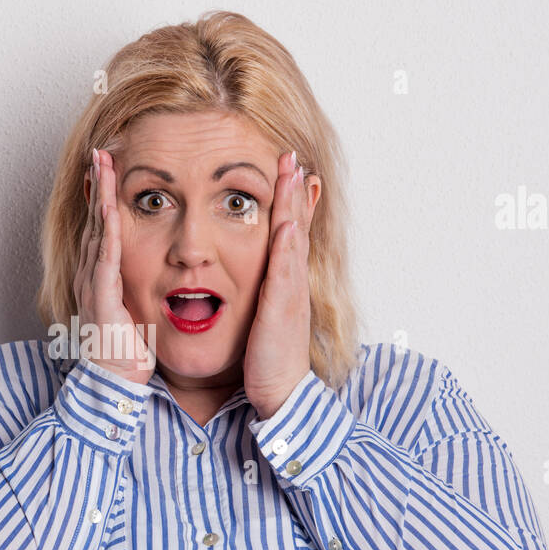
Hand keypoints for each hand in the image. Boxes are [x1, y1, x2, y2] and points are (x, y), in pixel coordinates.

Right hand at [74, 148, 155, 385]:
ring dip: (100, 195)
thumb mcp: (140, 311)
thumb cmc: (129, 353)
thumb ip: (145, 288)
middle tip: (101, 150)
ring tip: (101, 163)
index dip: (106, 195)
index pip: (103, 226)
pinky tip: (109, 207)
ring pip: (97, 230)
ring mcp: (92, 285)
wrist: (114, 385)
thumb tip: (165, 273)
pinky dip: (107, 229)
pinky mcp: (100, 297)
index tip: (111, 166)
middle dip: (99, 184)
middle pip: (95, 219)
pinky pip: (104, 256)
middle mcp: (91, 275)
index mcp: (101, 277)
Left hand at [244, 150, 316, 419]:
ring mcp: (290, 294)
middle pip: (296, 226)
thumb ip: (260, 293)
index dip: (289, 201)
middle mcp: (291, 283)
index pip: (288, 233)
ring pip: (293, 241)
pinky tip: (285, 225)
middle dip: (294, 191)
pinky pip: (284, 274)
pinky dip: (286, 247)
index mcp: (284, 283)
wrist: (281, 394)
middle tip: (292, 156)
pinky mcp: (282, 310)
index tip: (288, 170)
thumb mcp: (264, 317)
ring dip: (294, 206)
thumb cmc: (268, 360)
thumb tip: (253, 277)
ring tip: (293, 173)